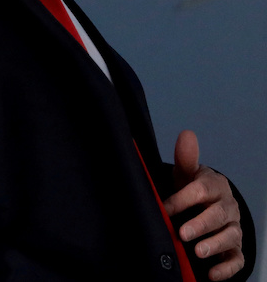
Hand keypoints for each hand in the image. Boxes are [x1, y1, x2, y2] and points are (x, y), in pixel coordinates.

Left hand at [163, 130, 243, 280]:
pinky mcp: (235, 249)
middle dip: (200, 224)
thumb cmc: (193, 190)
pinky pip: (236, 259)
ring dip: (214, 245)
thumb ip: (186, 158)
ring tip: (198, 251)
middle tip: (183, 233)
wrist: (206, 206)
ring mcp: (233, 228)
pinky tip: (212, 274)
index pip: (202, 190)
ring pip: (229, 237)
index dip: (183, 198)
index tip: (165, 207)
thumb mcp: (186, 174)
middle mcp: (227, 207)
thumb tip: (187, 134)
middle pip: (217, 215)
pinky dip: (226, 268)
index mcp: (214, 186)